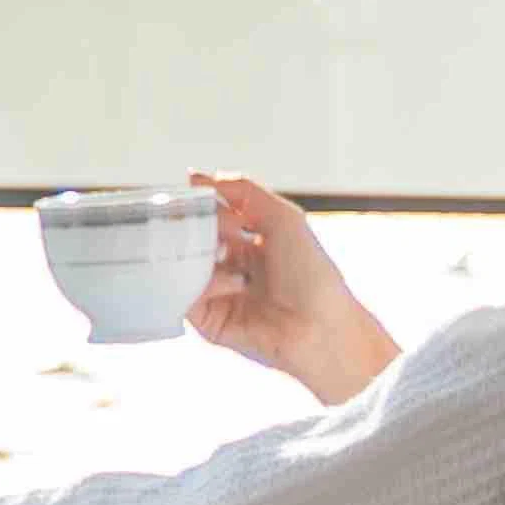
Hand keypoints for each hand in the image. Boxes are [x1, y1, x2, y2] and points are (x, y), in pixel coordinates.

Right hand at [189, 169, 389, 398]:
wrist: (320, 328)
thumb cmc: (312, 275)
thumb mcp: (283, 217)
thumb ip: (243, 191)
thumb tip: (199, 176)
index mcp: (252, 245)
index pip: (213, 218)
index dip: (202, 205)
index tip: (188, 193)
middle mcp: (233, 269)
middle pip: (194, 241)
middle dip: (192, 228)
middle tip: (191, 221)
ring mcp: (219, 296)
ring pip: (184, 267)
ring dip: (195, 255)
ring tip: (217, 254)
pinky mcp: (209, 322)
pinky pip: (185, 297)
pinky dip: (198, 284)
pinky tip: (224, 281)